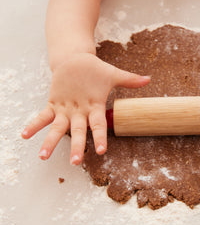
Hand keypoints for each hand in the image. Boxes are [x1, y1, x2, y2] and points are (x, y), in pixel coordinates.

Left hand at [22, 53, 149, 163]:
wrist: (76, 62)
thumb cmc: (95, 71)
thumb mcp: (113, 74)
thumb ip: (130, 80)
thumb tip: (149, 79)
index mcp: (95, 108)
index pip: (99, 125)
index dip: (100, 137)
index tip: (102, 150)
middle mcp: (80, 113)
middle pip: (79, 132)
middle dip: (77, 147)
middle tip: (75, 162)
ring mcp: (66, 111)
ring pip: (58, 129)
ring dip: (51, 142)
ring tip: (43, 155)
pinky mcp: (53, 105)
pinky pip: (42, 117)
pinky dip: (34, 125)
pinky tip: (25, 134)